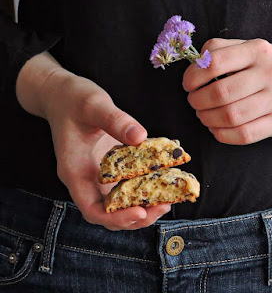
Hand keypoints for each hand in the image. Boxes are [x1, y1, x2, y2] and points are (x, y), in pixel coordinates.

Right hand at [41, 71, 170, 229]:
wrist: (62, 95)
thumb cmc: (72, 99)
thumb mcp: (93, 104)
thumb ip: (115, 120)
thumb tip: (141, 136)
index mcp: (74, 170)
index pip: (92, 208)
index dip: (116, 218)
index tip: (140, 213)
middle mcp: (84, 178)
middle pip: (108, 213)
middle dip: (136, 216)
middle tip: (164, 205)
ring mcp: (95, 173)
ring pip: (118, 202)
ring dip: (142, 205)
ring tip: (167, 197)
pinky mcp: (107, 166)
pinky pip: (124, 184)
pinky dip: (142, 187)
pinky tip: (160, 178)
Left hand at [183, 38, 271, 144]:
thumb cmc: (266, 65)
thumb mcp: (248, 48)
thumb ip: (219, 49)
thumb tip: (195, 63)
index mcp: (257, 50)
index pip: (215, 63)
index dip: (193, 76)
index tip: (188, 85)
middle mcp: (270, 73)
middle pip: (221, 93)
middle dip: (198, 101)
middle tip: (194, 102)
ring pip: (231, 116)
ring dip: (207, 119)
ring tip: (203, 115)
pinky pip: (244, 134)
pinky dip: (222, 134)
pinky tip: (216, 128)